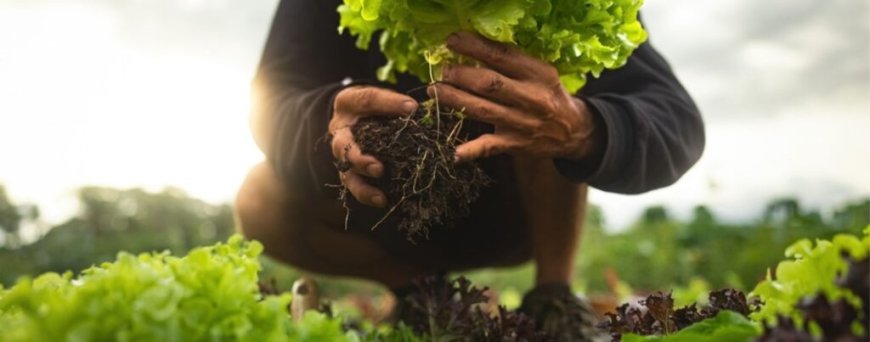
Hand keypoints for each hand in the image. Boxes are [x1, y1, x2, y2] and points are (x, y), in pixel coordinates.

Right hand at [330, 86, 417, 207]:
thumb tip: (412, 109)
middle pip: (344, 147)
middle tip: (379, 169)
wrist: (356, 117)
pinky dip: (367, 195)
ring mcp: (343, 155)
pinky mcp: (350, 171)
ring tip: (380, 197)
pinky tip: (384, 201)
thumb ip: (393, 102)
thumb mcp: (381, 96)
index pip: (366, 101)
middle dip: (360, 160)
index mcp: (347, 104)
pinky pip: (355, 186)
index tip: (412, 108)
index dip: (388, 103)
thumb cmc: (372, 106)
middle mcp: (340, 131)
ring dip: (362, 186)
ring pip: (347, 174)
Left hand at [430, 32, 602, 162]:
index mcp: (538, 74)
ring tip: (436, 91)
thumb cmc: (549, 95)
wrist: (574, 131)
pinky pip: (490, 147)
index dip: (474, 47)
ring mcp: (521, 123)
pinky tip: (454, 152)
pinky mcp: (515, 144)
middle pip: (489, 84)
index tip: (452, 41)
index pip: (502, 56)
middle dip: (461, 75)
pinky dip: (471, 150)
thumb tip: (473, 49)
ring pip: (483, 110)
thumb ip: (513, 63)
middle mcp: (531, 98)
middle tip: (443, 70)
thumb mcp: (540, 72)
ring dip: (455, 100)